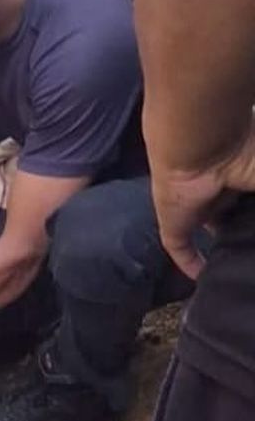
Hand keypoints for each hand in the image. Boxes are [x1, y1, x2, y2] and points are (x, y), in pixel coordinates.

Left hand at [152, 127, 254, 276]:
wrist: (203, 140)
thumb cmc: (250, 149)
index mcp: (246, 175)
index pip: (251, 201)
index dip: (254, 217)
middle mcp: (223, 190)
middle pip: (235, 218)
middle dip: (246, 234)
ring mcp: (196, 204)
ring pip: (210, 231)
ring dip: (222, 248)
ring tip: (242, 274)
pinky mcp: (174, 219)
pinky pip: (179, 247)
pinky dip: (189, 263)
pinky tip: (202, 280)